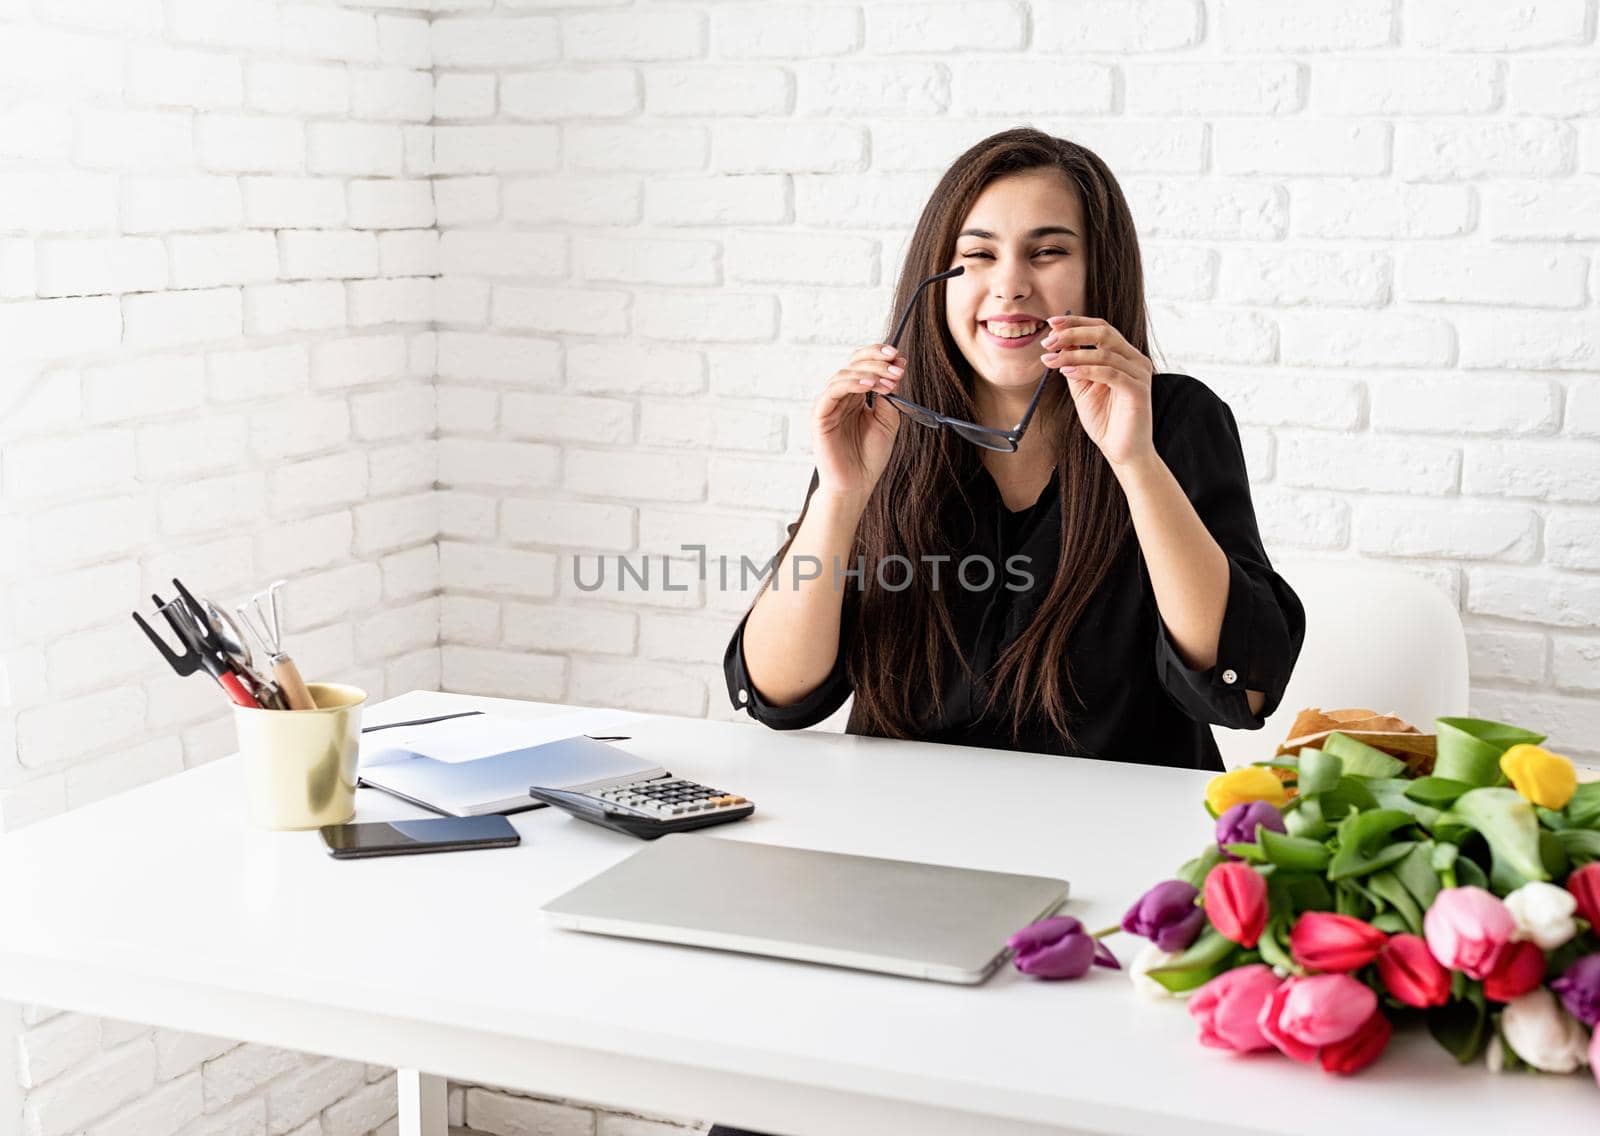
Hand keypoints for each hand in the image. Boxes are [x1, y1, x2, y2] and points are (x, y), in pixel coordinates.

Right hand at [811, 343, 903, 502]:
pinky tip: (868, 385)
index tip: (899, 358)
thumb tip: (894, 371)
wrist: (856, 485)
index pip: (863, 365)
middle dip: (878, 362)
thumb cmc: (869, 457)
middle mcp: (840, 397)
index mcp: (855, 397)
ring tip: (888, 381)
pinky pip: (833, 391)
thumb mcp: (888, 422)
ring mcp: (829, 405)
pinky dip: (851, 383)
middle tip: (897, 369)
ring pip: (844, 373)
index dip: (879, 356)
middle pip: (853, 363)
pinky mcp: (820, 415)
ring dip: (869, 372)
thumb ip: (889, 397)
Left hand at [1039, 316, 1154, 468]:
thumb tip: (1059, 344)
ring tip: (1051, 359)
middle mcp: (1135, 360)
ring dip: (1073, 353)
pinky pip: (1110, 373)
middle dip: (1072, 333)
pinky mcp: (1138, 390)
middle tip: (1047, 341)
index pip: (1101, 328)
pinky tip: (1066, 371)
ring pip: (1104, 352)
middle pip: (1104, 332)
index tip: (1051, 323)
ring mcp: (1139, 373)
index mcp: (1124, 356)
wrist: (1122, 450)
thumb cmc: (1105, 420)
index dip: (1076, 322)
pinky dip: (1085, 369)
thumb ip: (1074, 365)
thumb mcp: (1082, 388)